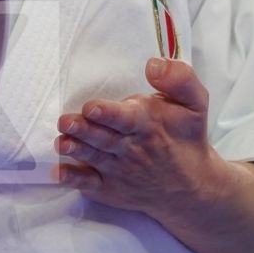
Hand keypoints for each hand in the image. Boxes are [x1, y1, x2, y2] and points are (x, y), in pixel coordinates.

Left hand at [54, 57, 228, 224]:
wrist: (191, 187)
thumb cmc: (187, 137)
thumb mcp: (195, 103)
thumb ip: (179, 78)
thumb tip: (154, 64)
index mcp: (149, 124)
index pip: (126, 118)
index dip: (108, 113)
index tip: (92, 108)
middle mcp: (131, 148)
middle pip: (103, 137)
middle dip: (83, 129)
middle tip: (65, 121)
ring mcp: (119, 170)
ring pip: (93, 157)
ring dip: (75, 149)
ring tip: (60, 142)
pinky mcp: (110, 188)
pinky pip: (88, 184)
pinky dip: (72, 179)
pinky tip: (57, 173)